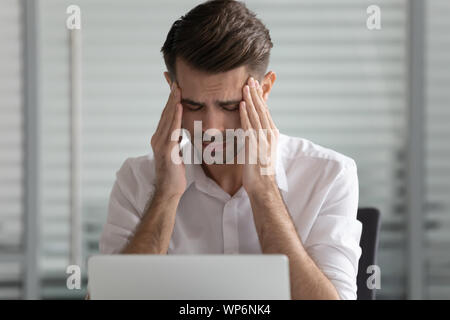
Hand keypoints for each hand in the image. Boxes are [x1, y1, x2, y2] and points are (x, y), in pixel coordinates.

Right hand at [150, 81, 185, 197]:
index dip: (171, 101)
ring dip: (173, 102)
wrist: (169, 191)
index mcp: (160, 138)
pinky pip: (172, 130)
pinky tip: (179, 106)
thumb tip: (179, 135)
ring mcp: (160, 144)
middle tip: (175, 80)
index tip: (175, 87)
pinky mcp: (166, 150)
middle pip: (166, 113)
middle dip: (171, 96)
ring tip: (177, 88)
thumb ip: (176, 142)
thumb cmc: (174, 174)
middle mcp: (157, 138)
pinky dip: (175, 116)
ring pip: (168, 118)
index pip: (167, 116)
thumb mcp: (176, 154)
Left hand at [239, 77, 278, 193]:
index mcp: (272, 134)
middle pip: (262, 109)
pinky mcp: (255, 144)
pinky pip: (249, 125)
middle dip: (256, 94)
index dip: (260, 98)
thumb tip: (253, 130)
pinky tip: (241, 104)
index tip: (254, 86)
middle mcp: (270, 134)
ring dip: (250, 99)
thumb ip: (259, 138)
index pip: (265, 111)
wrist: (263, 186)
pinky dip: (245, 113)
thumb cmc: (260, 171)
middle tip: (250, 79)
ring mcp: (263, 139)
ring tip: (246, 86)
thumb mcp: (262, 150)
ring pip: (256, 114)